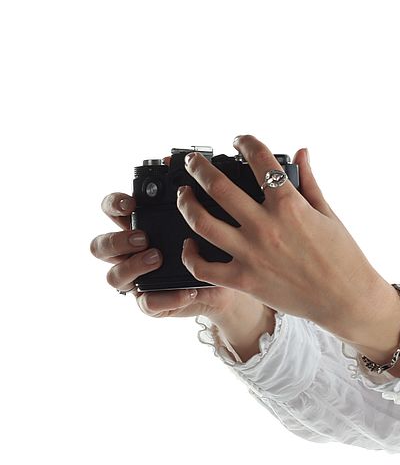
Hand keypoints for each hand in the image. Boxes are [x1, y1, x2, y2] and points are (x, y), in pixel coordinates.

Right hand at [90, 160, 249, 322]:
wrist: (233, 282)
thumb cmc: (215, 244)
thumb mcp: (208, 218)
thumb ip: (191, 194)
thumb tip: (176, 160)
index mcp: (140, 224)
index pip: (112, 210)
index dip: (114, 204)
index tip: (131, 203)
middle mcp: (131, 252)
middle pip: (100, 245)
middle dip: (117, 240)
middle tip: (143, 238)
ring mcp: (138, 278)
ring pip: (114, 276)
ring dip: (133, 267)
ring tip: (158, 259)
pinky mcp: (154, 302)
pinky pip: (147, 304)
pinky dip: (166, 298)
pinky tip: (187, 292)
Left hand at [176, 135, 391, 341]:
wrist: (346, 299)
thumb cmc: (343, 257)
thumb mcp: (328, 213)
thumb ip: (309, 181)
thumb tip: (301, 153)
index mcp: (289, 205)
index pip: (260, 160)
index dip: (246, 143)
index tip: (240, 140)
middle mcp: (266, 227)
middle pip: (218, 187)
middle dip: (200, 167)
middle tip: (194, 162)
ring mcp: (252, 254)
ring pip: (202, 222)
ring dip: (187, 203)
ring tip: (185, 194)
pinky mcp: (244, 280)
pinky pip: (204, 268)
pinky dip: (191, 254)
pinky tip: (190, 243)